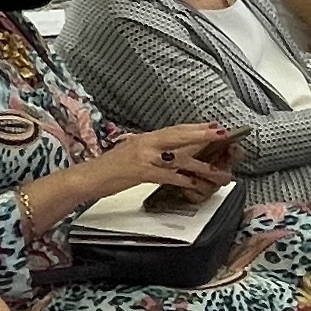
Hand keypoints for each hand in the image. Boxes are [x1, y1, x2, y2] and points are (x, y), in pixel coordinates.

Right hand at [110, 123, 234, 198]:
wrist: (88, 177)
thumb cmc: (109, 169)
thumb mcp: (132, 153)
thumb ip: (151, 152)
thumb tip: (170, 153)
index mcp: (145, 138)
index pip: (175, 130)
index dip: (195, 128)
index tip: (214, 126)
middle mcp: (146, 143)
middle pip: (179, 136)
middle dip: (202, 135)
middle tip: (223, 134)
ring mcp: (143, 157)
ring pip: (178, 158)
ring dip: (200, 165)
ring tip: (217, 170)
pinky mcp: (140, 173)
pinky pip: (167, 176)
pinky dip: (183, 180)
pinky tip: (195, 184)